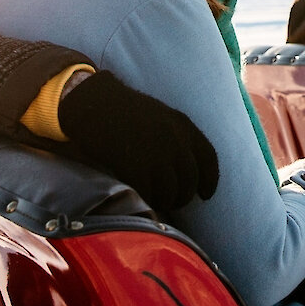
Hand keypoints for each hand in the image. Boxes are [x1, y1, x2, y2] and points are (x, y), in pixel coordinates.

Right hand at [57, 70, 218, 210]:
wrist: (94, 102)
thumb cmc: (124, 109)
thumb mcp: (161, 116)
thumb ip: (176, 137)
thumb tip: (184, 167)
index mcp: (184, 125)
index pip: (208, 158)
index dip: (210, 180)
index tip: (206, 195)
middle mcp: (175, 140)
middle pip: (190, 180)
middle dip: (183, 196)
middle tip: (173, 203)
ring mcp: (156, 153)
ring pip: (171, 192)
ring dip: (165, 202)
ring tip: (157, 202)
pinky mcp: (135, 166)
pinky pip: (148, 193)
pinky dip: (147, 201)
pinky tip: (142, 199)